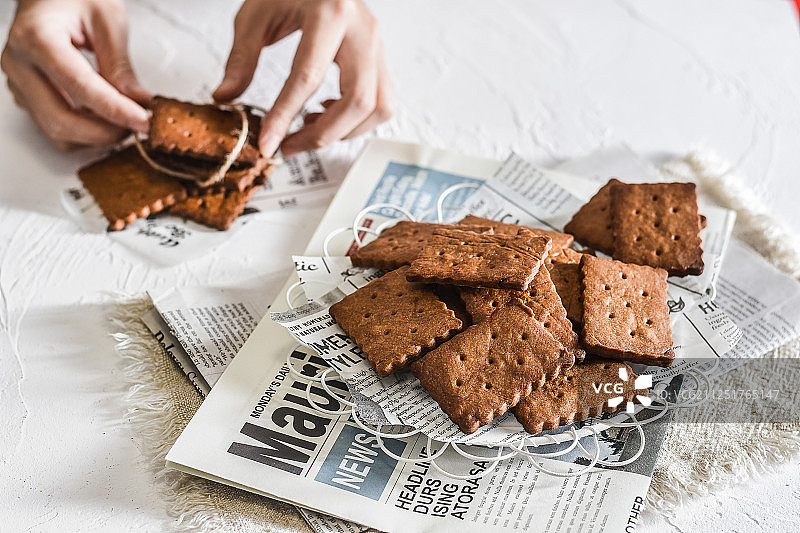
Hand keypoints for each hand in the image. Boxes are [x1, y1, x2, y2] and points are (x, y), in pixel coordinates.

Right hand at [1, 0, 150, 150]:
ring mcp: (18, 83)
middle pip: (60, 120)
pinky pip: (54, 128)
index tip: (142, 121)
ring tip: (124, 122)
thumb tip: (140, 102)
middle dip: (105, 132)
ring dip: (96, 137)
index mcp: (37, 38)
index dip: (114, 109)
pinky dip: (84, 133)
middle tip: (138, 126)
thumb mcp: (107, 19)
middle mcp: (19, 64)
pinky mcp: (26, 96)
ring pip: (57, 132)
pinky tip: (105, 119)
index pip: (79, 85)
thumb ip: (120, 65)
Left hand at [213, 0, 393, 157]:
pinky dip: (358, 120)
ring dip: (346, 131)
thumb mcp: (257, 14)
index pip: (309, 77)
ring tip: (311, 128)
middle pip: (357, 101)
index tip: (270, 142)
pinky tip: (328, 113)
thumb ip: (242, 57)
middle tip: (290, 146)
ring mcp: (377, 45)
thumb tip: (226, 95)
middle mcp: (362, 30)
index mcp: (330, 12)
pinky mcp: (380, 57)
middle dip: (323, 135)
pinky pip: (382, 101)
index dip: (286, 116)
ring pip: (378, 107)